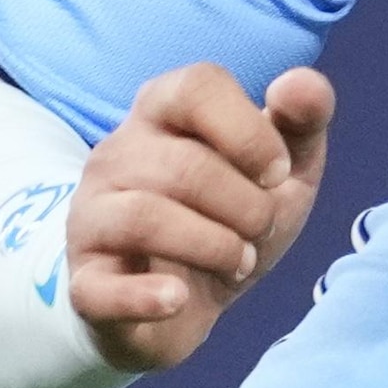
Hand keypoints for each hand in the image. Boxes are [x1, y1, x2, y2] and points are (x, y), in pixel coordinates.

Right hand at [66, 62, 335, 373]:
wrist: (184, 302)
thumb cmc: (231, 218)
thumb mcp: (283, 171)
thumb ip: (302, 121)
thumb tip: (301, 84)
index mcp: (161, 111)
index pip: (197, 86)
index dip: (251, 133)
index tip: (279, 173)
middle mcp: (115, 154)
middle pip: (184, 166)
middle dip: (247, 206)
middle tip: (260, 230)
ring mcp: (91, 217)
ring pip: (146, 218)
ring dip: (216, 247)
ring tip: (238, 262)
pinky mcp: (85, 282)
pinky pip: (99, 288)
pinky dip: (145, 297)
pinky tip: (178, 299)